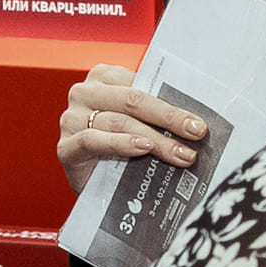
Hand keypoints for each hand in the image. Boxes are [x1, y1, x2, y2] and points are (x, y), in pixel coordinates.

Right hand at [54, 62, 206, 176]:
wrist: (96, 188)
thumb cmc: (121, 150)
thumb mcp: (140, 124)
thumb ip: (157, 115)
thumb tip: (195, 120)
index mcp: (104, 78)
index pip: (142, 85)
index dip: (173, 102)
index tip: (199, 122)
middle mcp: (84, 93)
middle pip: (133, 101)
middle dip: (169, 118)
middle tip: (196, 133)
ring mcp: (72, 119)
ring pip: (119, 122)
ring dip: (155, 139)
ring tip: (179, 153)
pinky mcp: (66, 147)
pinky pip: (94, 140)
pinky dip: (120, 143)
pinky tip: (142, 148)